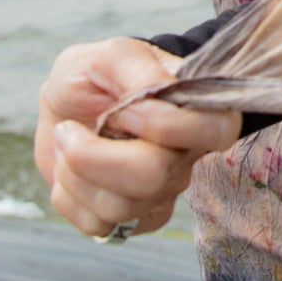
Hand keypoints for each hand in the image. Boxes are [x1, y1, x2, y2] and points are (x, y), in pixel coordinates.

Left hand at [35, 37, 241, 239]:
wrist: (66, 106)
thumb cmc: (96, 75)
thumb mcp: (113, 55)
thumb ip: (140, 71)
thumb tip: (159, 96)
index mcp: (198, 108)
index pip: (216, 130)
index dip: (163, 124)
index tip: (121, 108)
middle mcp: (187, 155)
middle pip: (155, 174)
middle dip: (94, 155)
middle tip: (69, 130)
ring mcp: (162, 192)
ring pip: (121, 206)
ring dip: (75, 172)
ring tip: (70, 143)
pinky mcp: (132, 219)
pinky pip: (98, 225)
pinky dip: (69, 196)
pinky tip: (72, 171)